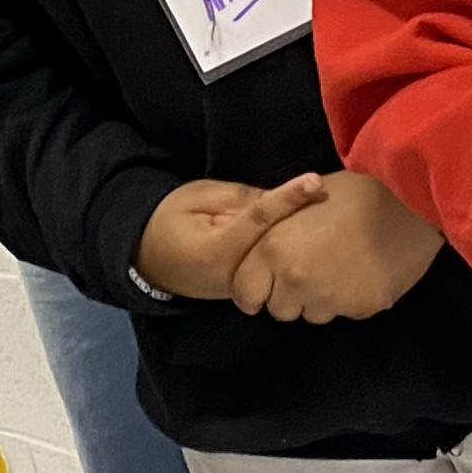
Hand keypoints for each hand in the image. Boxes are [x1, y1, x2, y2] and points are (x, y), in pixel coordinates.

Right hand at [136, 176, 322, 300]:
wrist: (147, 259)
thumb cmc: (170, 220)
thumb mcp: (196, 197)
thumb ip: (235, 198)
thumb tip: (274, 199)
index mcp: (218, 249)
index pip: (260, 219)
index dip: (288, 198)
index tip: (315, 181)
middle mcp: (235, 275)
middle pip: (275, 243)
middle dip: (301, 218)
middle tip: (324, 190)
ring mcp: (242, 288)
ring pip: (275, 260)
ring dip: (297, 236)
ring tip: (319, 207)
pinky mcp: (245, 292)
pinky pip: (270, 269)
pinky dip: (285, 250)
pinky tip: (301, 231)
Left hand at [229, 169, 443, 323]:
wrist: (409, 201)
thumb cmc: (355, 192)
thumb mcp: (301, 202)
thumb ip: (276, 233)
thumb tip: (263, 252)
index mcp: (273, 248)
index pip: (245, 293)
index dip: (257, 290)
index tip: (269, 284)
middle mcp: (295, 278)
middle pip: (279, 310)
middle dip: (291, 296)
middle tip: (313, 271)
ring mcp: (328, 298)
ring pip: (312, 315)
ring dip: (321, 299)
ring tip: (342, 268)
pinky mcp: (359, 309)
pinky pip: (344, 313)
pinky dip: (351, 299)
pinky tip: (364, 272)